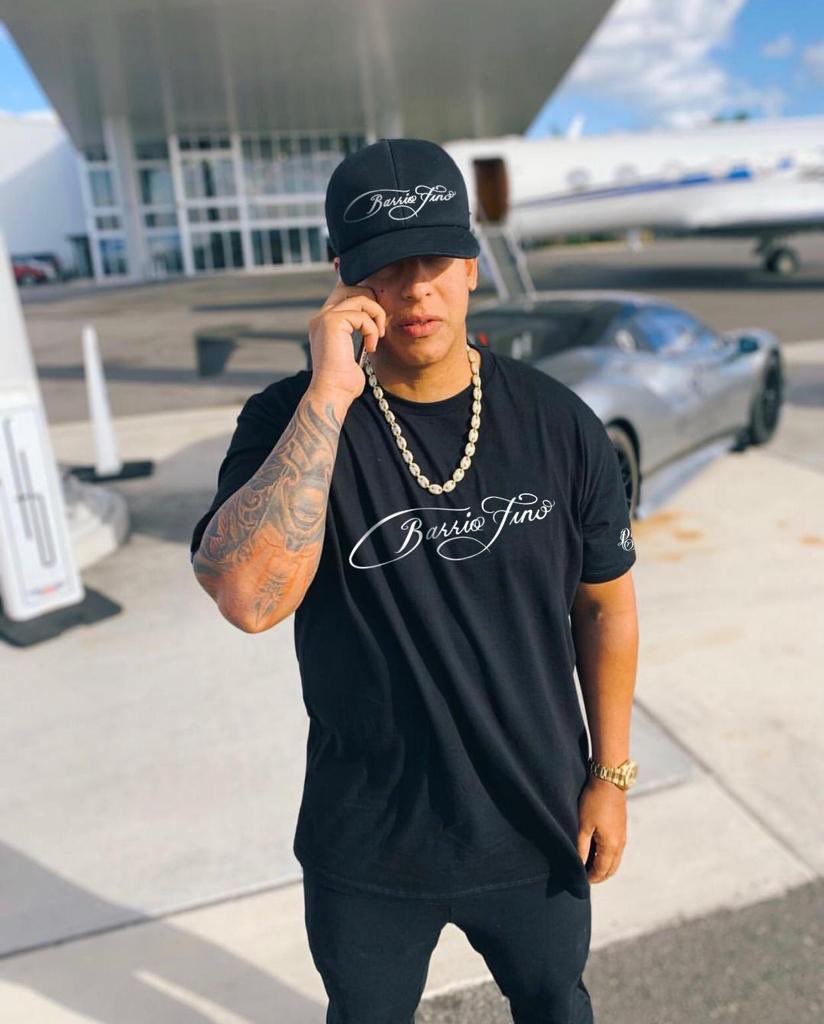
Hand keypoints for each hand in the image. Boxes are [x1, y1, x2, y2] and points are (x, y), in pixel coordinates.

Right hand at [307, 275, 386, 401]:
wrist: (333, 392)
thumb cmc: (345, 380)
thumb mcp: (354, 351)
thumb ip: (358, 332)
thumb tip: (372, 320)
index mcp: (325, 322)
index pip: (341, 290)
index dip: (358, 285)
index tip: (374, 298)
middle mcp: (321, 316)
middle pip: (352, 287)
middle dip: (372, 302)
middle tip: (378, 327)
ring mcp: (325, 317)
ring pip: (360, 297)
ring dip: (376, 316)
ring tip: (377, 337)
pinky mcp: (332, 322)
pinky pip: (362, 315)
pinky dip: (371, 330)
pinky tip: (370, 347)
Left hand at [576, 776, 626, 883]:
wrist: (609, 779)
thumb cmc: (594, 801)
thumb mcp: (583, 824)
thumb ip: (581, 847)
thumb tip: (578, 865)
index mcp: (611, 846)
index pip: (601, 871)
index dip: (591, 878)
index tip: (579, 880)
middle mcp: (620, 844)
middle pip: (611, 869)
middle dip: (599, 875)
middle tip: (584, 876)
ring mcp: (623, 836)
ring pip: (615, 860)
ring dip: (603, 866)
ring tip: (588, 865)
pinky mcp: (622, 827)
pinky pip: (616, 850)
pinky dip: (607, 856)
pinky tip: (595, 850)